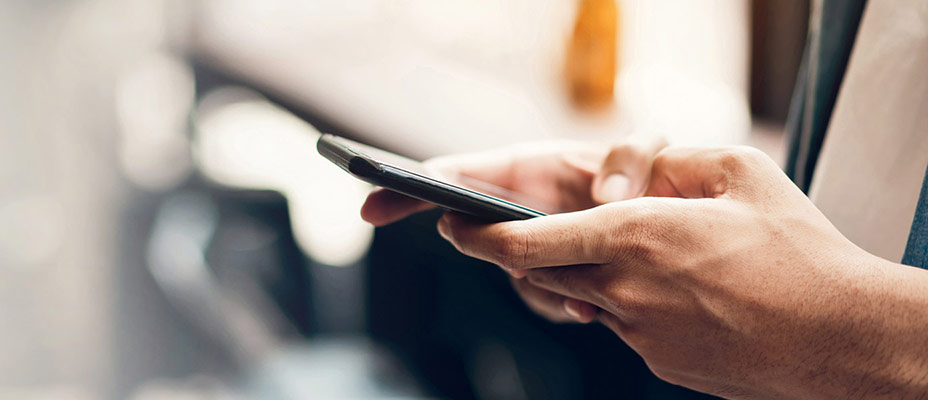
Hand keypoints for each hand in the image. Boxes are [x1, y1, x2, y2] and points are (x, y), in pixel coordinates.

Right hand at [361, 136, 665, 322]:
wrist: (684, 228)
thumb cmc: (658, 175)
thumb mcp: (647, 151)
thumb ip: (628, 159)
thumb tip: (609, 201)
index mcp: (528, 168)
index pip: (456, 174)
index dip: (410, 187)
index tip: (374, 203)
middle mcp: (520, 207)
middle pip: (467, 228)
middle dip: (469, 242)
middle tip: (491, 251)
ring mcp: (535, 245)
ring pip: (512, 272)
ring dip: (537, 284)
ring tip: (573, 294)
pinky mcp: (558, 278)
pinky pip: (546, 298)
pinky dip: (566, 305)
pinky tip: (590, 308)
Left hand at [439, 146, 927, 397]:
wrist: (841, 338)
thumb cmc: (799, 253)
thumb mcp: (742, 173)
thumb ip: (675, 158)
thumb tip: (633, 168)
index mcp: (634, 236)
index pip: (525, 242)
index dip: (477, 235)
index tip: (451, 224)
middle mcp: (623, 288)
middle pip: (542, 272)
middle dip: (528, 253)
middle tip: (531, 233)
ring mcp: (638, 332)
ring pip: (585, 299)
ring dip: (593, 277)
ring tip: (650, 261)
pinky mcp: (657, 363)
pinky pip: (624, 326)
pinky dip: (632, 306)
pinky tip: (682, 297)